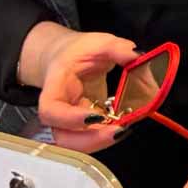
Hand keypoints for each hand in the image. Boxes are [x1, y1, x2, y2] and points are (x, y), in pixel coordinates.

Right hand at [21, 23, 135, 152]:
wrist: (66, 58)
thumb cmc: (78, 52)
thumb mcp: (97, 43)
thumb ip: (116, 48)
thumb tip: (137, 55)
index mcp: (55, 86)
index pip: (51, 109)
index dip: (69, 119)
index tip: (95, 116)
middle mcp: (57, 110)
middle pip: (62, 137)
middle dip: (90, 140)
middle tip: (118, 131)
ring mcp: (67, 121)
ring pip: (75, 143)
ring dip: (99, 142)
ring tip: (123, 130)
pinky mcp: (81, 127)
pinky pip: (89, 138)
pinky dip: (105, 136)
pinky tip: (121, 127)